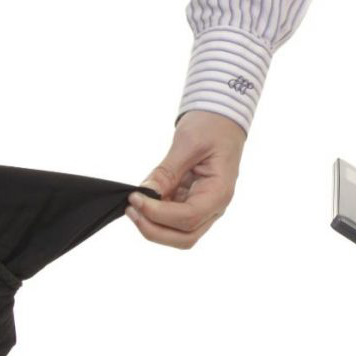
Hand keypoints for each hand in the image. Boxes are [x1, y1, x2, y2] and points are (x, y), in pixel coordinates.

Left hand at [125, 111, 245, 248]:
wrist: (223, 118)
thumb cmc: (212, 126)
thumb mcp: (188, 143)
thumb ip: (166, 172)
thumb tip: (145, 193)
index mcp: (220, 192)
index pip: (188, 217)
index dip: (158, 214)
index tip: (135, 198)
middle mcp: (215, 205)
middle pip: (185, 237)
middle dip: (154, 229)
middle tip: (131, 210)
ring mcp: (205, 207)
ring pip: (179, 233)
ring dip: (154, 225)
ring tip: (134, 204)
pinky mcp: (192, 202)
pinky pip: (173, 219)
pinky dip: (156, 214)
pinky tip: (143, 199)